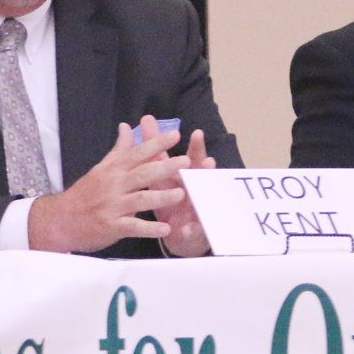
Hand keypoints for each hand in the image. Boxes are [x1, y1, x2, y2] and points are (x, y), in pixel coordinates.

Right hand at [27, 115, 190, 253]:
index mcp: (112, 170)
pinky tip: (165, 230)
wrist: (59, 220)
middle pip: (142, 174)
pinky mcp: (111, 226)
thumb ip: (118, 150)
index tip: (175, 134)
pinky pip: (133, 227)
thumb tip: (126, 127)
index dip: (156, 144)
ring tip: (181, 194)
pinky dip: (149, 229)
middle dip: (165, 167)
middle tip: (186, 162)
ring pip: (140, 199)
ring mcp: (112, 206)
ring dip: (161, 197)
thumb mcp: (100, 169)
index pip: (137, 153)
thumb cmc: (83, 195)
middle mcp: (113, 186)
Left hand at [148, 125, 214, 257]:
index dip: (194, 147)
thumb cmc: (168, 201)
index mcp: (182, 177)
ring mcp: (196, 210)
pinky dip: (191, 230)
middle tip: (207, 162)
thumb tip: (146, 118)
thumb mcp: (158, 174)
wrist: (177, 235)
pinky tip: (190, 228)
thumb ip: (153, 148)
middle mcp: (193, 191)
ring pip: (201, 202)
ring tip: (203, 201)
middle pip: (201, 179)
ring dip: (202, 198)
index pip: (189, 159)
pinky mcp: (193, 231)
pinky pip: (192, 231)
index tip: (196, 133)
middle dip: (204, 171)